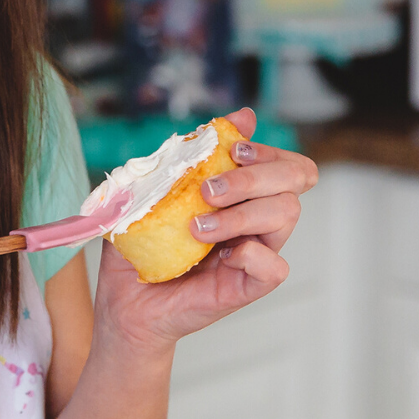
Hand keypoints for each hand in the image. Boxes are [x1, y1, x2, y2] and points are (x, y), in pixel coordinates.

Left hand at [93, 108, 317, 352]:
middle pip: (295, 180)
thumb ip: (189, 154)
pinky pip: (275, 266)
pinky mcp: (248, 285)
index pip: (285, 162)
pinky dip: (250, 254)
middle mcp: (255, 220)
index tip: (231, 149)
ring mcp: (255, 252)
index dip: (268, 150)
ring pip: (286, 214)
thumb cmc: (139, 247)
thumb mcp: (153, 192)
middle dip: (255, 175)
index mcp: (241, 195)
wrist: (124, 302)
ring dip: (241, 213)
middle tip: (208, 190)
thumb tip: (242, 116)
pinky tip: (218, 256)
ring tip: (196, 227)